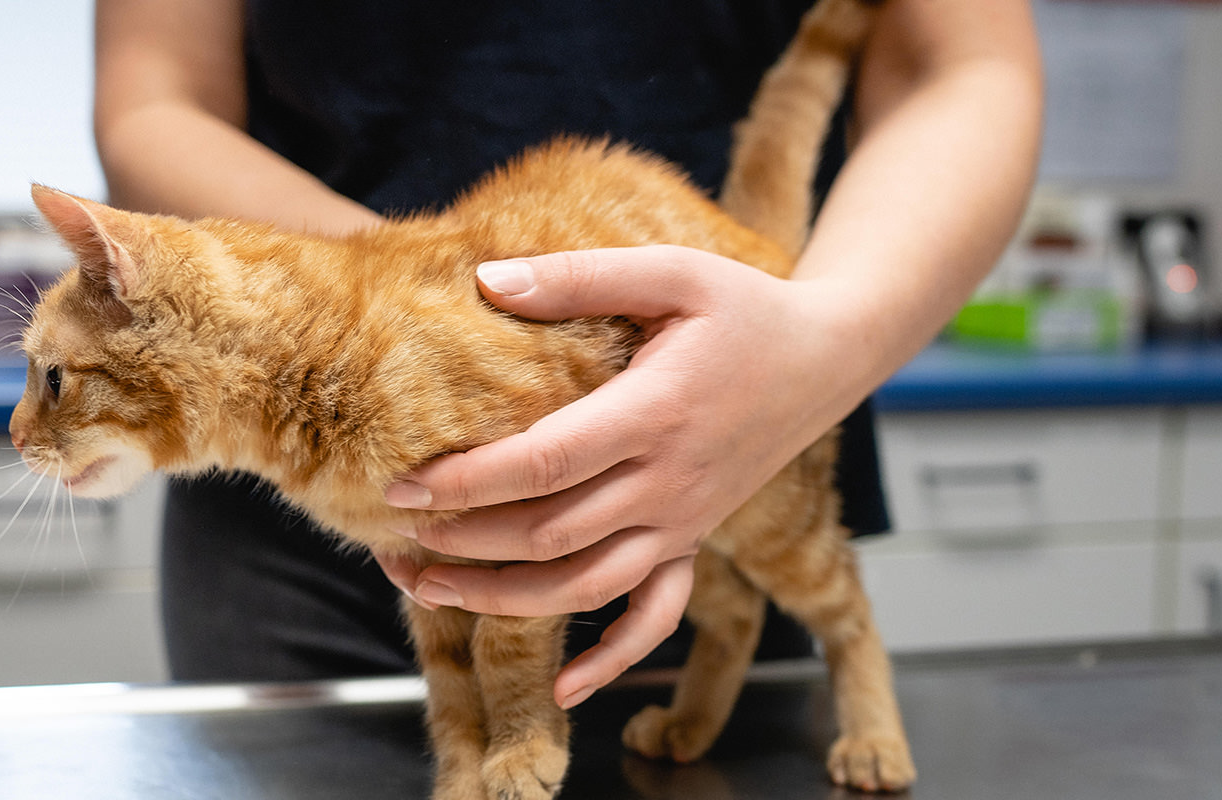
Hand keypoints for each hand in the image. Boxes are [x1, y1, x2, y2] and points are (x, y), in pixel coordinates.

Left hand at [377, 245, 874, 707]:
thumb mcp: (671, 273)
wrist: (826, 358)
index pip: (545, 463)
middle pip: (551, 533)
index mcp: (655, 413)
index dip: (467, 482)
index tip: (402, 485)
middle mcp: (667, 482)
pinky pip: (656, 617)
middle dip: (463, 542)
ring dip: (503, 599)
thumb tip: (484, 279)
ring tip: (429, 589)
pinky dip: (611, 658)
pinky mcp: (692, 542)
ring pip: (586, 585)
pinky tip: (563, 689)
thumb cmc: (742, 309)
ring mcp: (682, 521)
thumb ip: (578, 277)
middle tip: (395, 533)